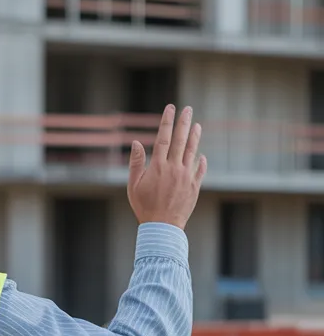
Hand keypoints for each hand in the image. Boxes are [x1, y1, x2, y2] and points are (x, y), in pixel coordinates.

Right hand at [127, 104, 206, 229]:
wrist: (163, 226)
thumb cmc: (144, 206)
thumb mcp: (133, 185)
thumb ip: (136, 163)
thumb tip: (137, 142)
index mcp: (158, 166)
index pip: (163, 138)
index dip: (167, 122)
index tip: (170, 109)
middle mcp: (174, 168)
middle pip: (180, 140)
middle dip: (183, 123)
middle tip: (187, 109)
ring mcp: (186, 176)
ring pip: (192, 151)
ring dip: (194, 137)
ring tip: (197, 125)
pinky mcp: (194, 186)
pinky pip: (199, 170)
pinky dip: (201, 161)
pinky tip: (201, 155)